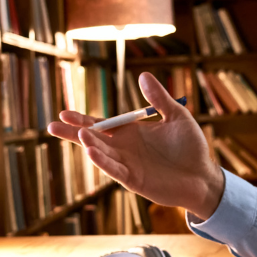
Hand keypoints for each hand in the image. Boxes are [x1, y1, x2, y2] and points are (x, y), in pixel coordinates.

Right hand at [47, 72, 225, 219]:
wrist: (204, 176)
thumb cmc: (191, 147)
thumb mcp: (176, 115)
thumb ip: (158, 98)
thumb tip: (143, 75)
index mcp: (130, 132)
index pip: (101, 125)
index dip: (82, 119)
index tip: (64, 113)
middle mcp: (124, 149)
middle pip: (93, 140)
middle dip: (73, 133)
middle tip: (51, 126)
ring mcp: (127, 165)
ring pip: (102, 154)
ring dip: (89, 144)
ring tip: (78, 134)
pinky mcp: (135, 180)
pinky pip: (115, 170)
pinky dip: (102, 161)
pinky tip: (91, 151)